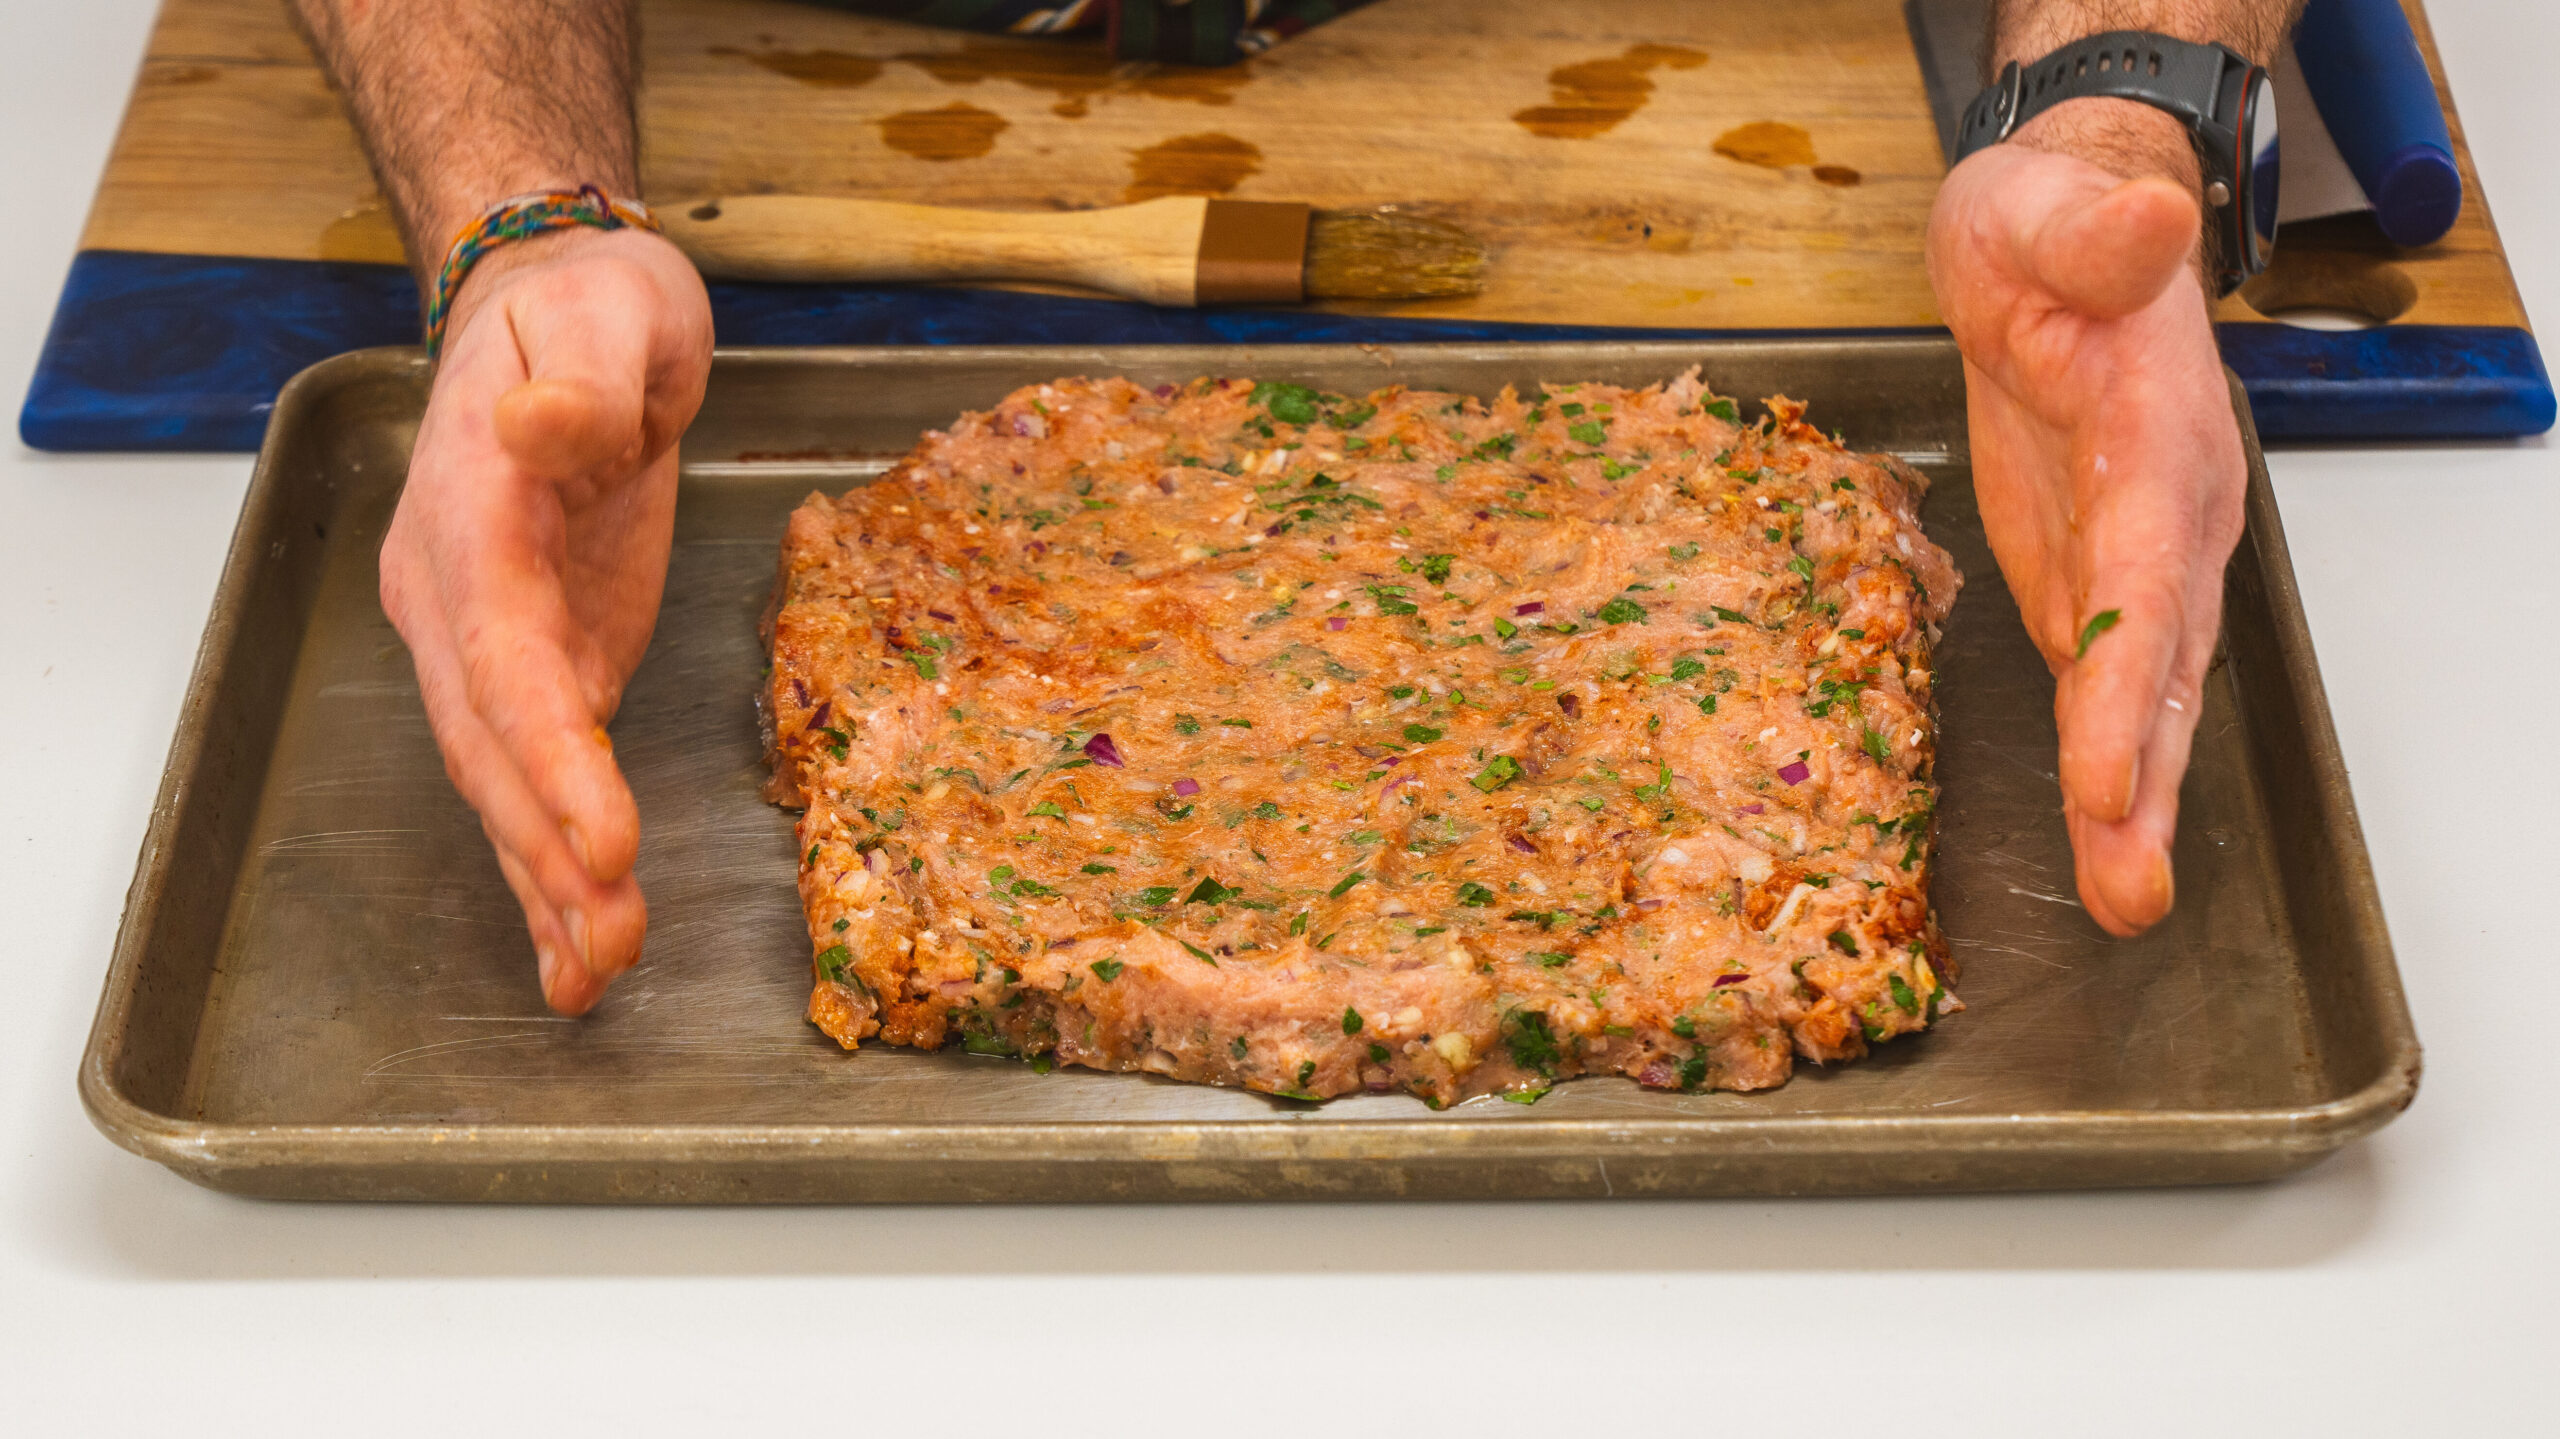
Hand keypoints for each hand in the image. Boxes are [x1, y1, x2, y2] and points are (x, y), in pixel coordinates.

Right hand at [380, 224, 713, 1011]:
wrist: (555, 309)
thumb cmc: (587, 310)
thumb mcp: (606, 315)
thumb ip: (581, 383)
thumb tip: (542, 431)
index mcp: (473, 514)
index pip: (504, 655)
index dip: (549, 753)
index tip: (604, 838)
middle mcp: (456, 595)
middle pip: (491, 742)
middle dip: (547, 849)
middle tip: (612, 940)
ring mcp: (486, 640)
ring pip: (501, 781)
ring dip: (544, 883)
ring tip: (594, 976)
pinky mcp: (537, 664)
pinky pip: (533, 779)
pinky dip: (551, 869)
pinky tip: (579, 954)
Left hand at [1926, 139, 2246, 935]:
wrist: (2056, 235)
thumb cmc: (2044, 228)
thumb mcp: (2046, 213)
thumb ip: (2096, 233)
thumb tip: (2147, 215)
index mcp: (2156, 433)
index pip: (2142, 567)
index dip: (2125, 671)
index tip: (2100, 772)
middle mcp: (2168, 511)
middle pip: (2163, 658)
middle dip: (2142, 779)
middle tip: (2128, 893)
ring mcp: (2137, 553)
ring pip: (2143, 691)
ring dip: (2129, 800)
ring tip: (2122, 903)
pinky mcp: (2090, 576)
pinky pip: (2100, 684)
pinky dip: (2097, 769)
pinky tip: (2092, 849)